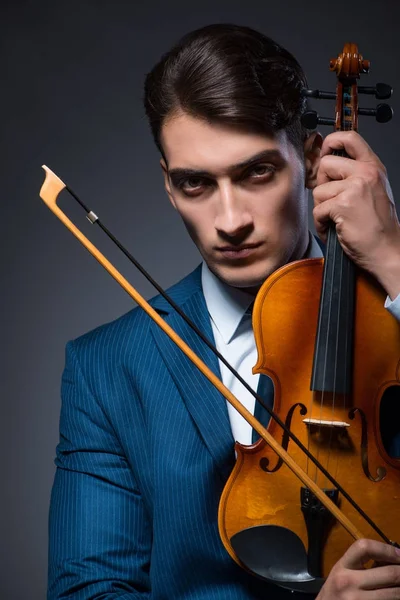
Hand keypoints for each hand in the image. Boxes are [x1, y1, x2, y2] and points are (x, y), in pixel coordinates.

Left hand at [312, 131, 399, 299]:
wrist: (386, 250)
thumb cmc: (377, 225)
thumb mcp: (372, 190)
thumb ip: (353, 174)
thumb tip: (324, 165)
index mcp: (373, 167)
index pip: (350, 138)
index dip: (331, 141)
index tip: (325, 152)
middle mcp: (366, 173)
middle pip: (325, 164)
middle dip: (322, 184)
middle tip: (332, 201)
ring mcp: (355, 188)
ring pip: (318, 190)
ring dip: (321, 208)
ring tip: (336, 219)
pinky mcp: (343, 205)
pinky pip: (317, 210)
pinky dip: (321, 224)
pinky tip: (334, 229)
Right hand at [317, 538, 399, 599]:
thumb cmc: (335, 592)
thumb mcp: (343, 573)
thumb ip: (363, 565)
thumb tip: (393, 560)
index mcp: (343, 567)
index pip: (365, 548)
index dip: (387, 549)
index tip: (399, 554)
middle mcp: (349, 583)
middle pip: (389, 574)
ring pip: (395, 594)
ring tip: (399, 585)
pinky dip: (395, 599)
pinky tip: (393, 596)